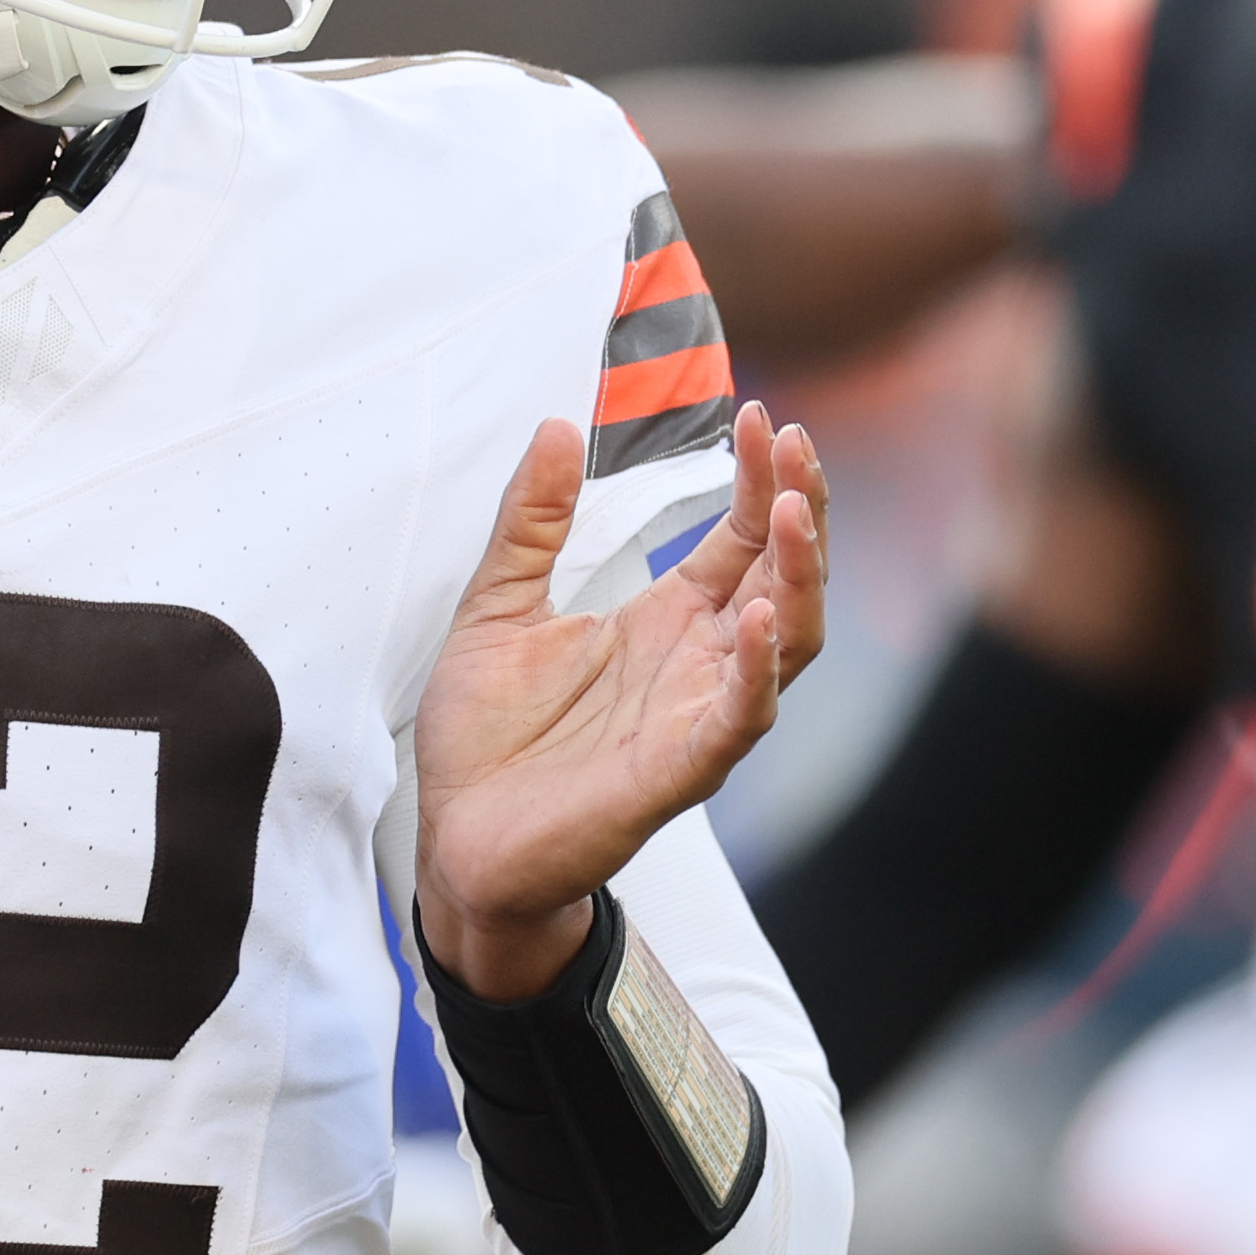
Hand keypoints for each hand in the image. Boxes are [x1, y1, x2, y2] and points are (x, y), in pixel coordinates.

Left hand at [416, 402, 826, 998]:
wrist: (458, 840)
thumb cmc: (488, 735)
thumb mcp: (497, 605)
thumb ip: (531, 522)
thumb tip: (557, 428)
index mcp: (664, 620)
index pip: (739, 537)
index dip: (758, 477)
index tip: (762, 414)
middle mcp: (696, 664)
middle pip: (782, 577)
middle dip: (797, 508)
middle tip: (790, 440)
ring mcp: (695, 716)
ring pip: (785, 642)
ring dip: (797, 576)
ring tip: (790, 509)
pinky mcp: (675, 773)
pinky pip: (738, 720)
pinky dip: (755, 671)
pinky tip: (756, 617)